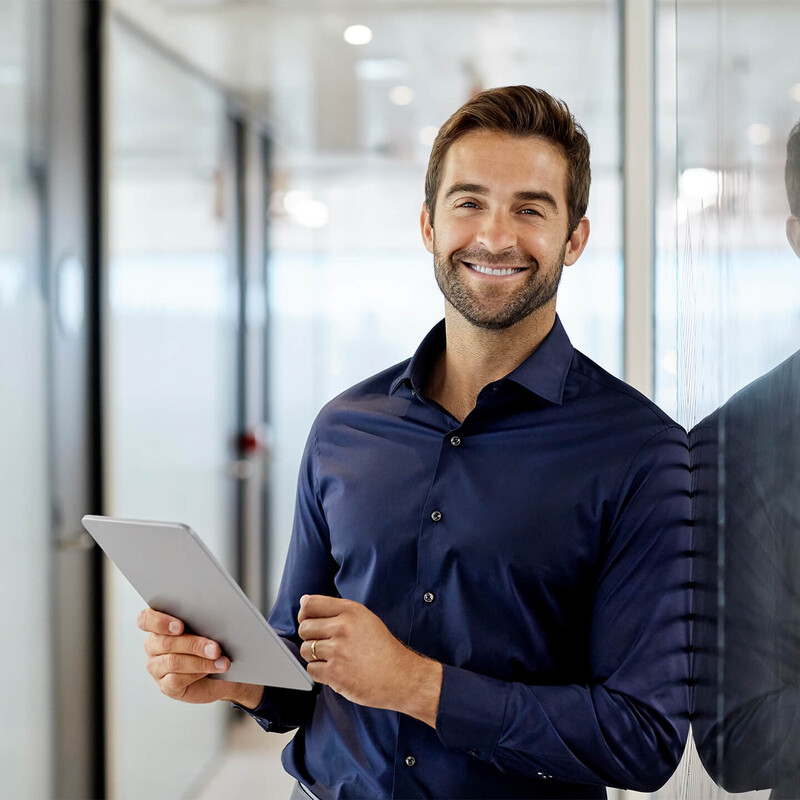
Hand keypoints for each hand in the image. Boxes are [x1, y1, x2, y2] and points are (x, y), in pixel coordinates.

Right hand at [137, 608, 263, 708]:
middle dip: (194, 645)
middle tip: (215, 648)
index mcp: (159, 626)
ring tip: (220, 661)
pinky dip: (196, 674)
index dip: (160, 622)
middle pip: (166, 642)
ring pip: (173, 662)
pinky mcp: (165, 686)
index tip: (180, 626)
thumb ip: (201, 621)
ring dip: (200, 661)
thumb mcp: (206, 629)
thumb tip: (211, 620)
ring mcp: (156, 667)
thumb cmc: (209, 644)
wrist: (220, 672)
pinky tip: (210, 671)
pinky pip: (176, 680)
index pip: (146, 619)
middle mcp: (153, 646)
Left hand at [297, 595, 441, 726]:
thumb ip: (336, 610)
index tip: (309, 621)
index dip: (304, 614)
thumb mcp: (365, 619)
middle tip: (325, 645)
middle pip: (304, 628)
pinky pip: (311, 669)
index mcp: (351, 611)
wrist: (401, 676)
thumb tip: (304, 601)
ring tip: (333, 659)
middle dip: (310, 637)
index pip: (311, 604)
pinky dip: (320, 673)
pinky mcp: (335, 673)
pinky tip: (336, 671)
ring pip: (305, 649)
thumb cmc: (382, 648)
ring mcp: (338, 651)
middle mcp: (343, 627)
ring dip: (314, 656)